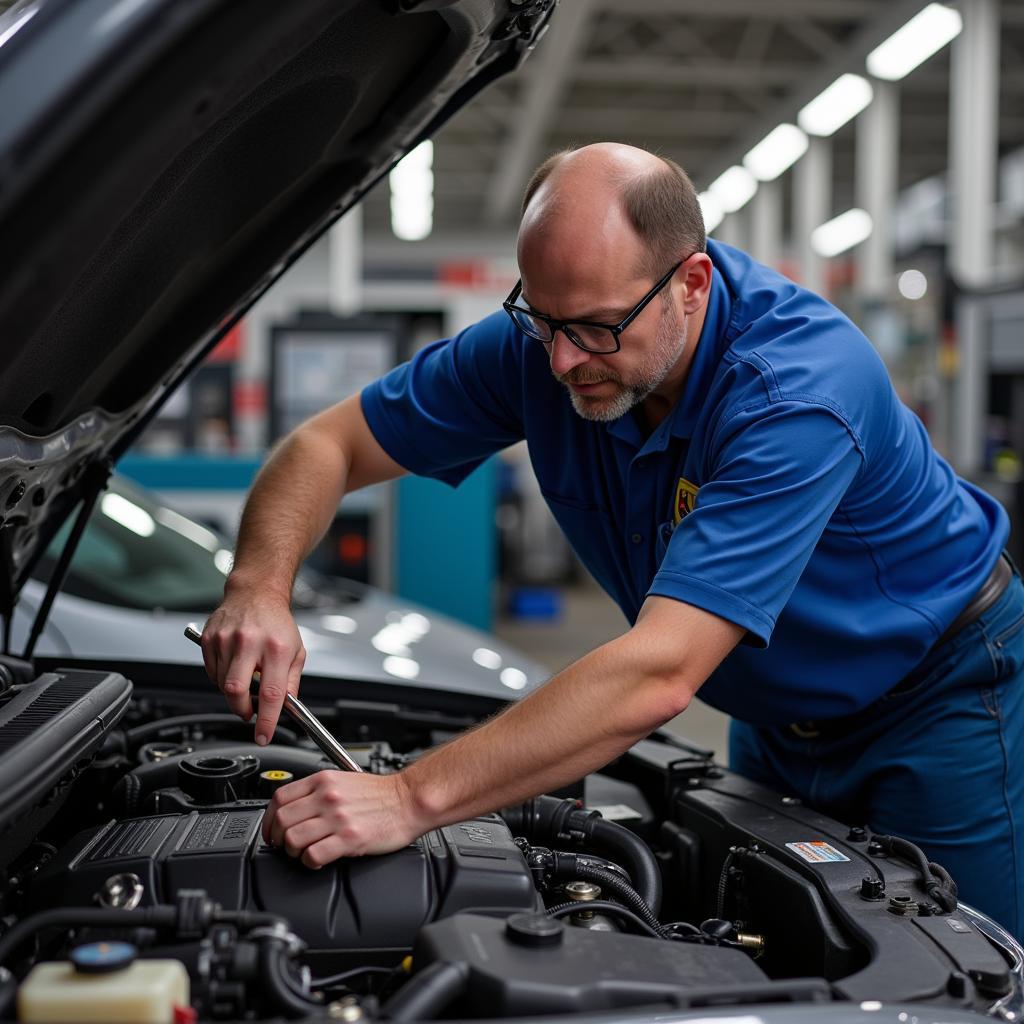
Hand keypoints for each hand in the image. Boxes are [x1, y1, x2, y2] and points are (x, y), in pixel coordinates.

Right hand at [201, 594, 305, 744]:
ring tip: (245, 678)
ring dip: (233, 693)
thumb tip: (285, 708)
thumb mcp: (296, 651)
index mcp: (277, 648)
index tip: (263, 736)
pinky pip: (210, 672)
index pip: (272, 693)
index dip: (266, 720)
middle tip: (249, 712)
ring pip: (221, 685)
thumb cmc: (277, 622)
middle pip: (237, 692)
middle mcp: (250, 642)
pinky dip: (221, 678)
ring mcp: (227, 640)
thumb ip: (292, 682)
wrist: (256, 593)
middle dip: (242, 710)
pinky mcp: (210, 639)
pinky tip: (233, 667)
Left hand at [261, 770, 423, 866]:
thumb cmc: (381, 794)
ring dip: (293, 852)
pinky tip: (318, 860)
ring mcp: (338, 818)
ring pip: (293, 839)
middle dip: (278, 838)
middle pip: (281, 819)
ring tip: (303, 853)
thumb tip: (294, 809)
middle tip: (285, 846)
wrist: (410, 801)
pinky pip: (313, 855)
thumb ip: (318, 791)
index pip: (279, 798)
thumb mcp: (344, 780)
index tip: (272, 831)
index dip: (268, 819)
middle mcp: (328, 797)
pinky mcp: (350, 838)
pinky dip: (310, 862)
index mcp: (323, 780)